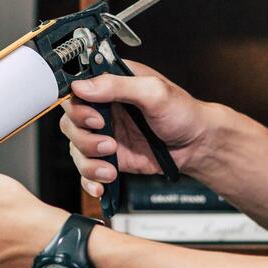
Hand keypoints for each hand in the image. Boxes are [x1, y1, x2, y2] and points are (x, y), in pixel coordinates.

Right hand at [59, 60, 211, 200]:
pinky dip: (89, 179)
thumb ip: (117, 86)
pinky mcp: (108, 156)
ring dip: (89, 161)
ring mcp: (105, 133)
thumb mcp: (154, 92)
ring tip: (110, 166)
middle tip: (109, 143)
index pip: (77, 90)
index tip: (95, 118)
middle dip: (84, 137)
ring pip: (76, 147)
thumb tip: (83, 86)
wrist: (196, 146)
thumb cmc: (182, 113)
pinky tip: (101, 184)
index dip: (78, 106)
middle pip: (71, 121)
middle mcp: (104, 107)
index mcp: (112, 83)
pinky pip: (86, 169)